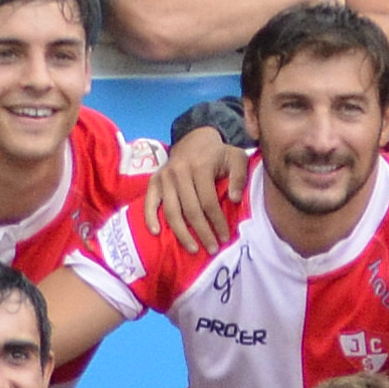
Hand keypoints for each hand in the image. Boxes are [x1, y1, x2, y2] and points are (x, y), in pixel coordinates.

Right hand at [153, 126, 246, 249]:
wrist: (196, 137)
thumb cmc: (219, 153)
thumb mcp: (236, 158)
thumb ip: (239, 177)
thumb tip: (234, 199)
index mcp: (200, 166)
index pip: (208, 201)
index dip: (217, 222)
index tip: (224, 237)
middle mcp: (179, 172)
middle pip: (190, 210)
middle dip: (202, 232)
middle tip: (212, 249)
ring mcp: (164, 177)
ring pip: (171, 211)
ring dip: (181, 233)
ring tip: (193, 249)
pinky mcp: (154, 180)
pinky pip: (150, 202)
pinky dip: (150, 217)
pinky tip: (156, 232)